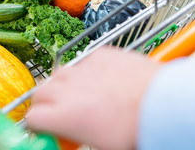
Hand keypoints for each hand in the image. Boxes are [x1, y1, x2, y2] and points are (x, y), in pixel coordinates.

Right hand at [25, 47, 162, 149]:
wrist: (162, 103)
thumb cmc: (136, 128)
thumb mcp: (100, 145)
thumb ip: (78, 137)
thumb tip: (74, 136)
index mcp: (63, 116)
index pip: (32, 117)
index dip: (38, 124)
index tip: (46, 128)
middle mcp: (68, 88)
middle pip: (40, 92)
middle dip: (46, 103)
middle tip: (60, 113)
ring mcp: (84, 68)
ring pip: (60, 73)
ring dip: (64, 85)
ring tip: (81, 95)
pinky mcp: (101, 53)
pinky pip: (85, 60)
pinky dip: (88, 70)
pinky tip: (103, 80)